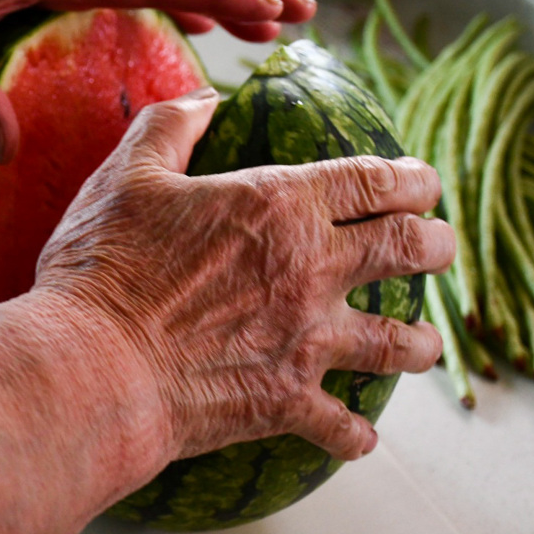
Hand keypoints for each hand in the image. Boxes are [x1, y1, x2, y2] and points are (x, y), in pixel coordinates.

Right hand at [35, 88, 454, 461]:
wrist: (95, 362)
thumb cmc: (105, 263)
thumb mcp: (127, 173)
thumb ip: (172, 125)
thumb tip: (207, 98)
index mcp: (279, 205)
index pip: (375, 180)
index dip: (412, 177)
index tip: (422, 181)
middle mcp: (311, 269)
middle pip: (409, 250)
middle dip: (436, 244)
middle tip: (438, 245)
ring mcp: (305, 340)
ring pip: (397, 342)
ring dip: (418, 341)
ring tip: (422, 342)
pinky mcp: (286, 400)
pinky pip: (342, 426)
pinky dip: (354, 433)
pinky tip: (357, 435)